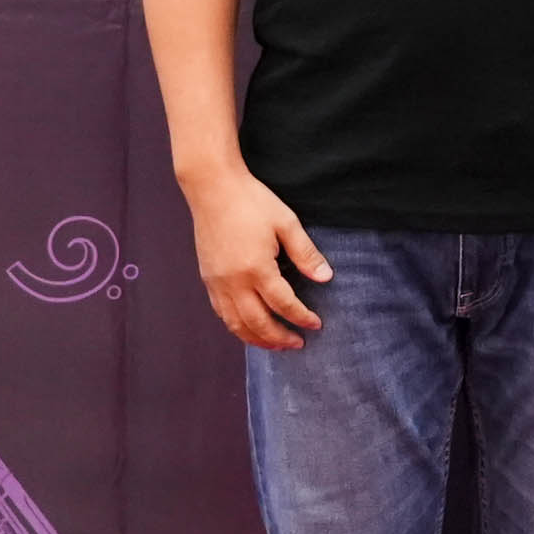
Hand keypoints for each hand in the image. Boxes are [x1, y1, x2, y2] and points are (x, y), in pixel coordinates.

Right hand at [182, 165, 329, 349]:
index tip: (316, 324)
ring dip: (257, 340)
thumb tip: (326, 278)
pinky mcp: (208, 279)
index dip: (302, 317)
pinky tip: (249, 328)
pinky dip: (237, 327)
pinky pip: (222, 313)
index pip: (284, 304)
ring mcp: (217, 283)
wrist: (212, 187)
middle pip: (258, 323)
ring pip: (236, 324)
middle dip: (280, 338)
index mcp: (257, 268)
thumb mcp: (286, 222)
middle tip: (298, 344)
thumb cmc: (251, 201)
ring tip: (275, 345)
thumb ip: (305, 253)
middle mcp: (234, 282)